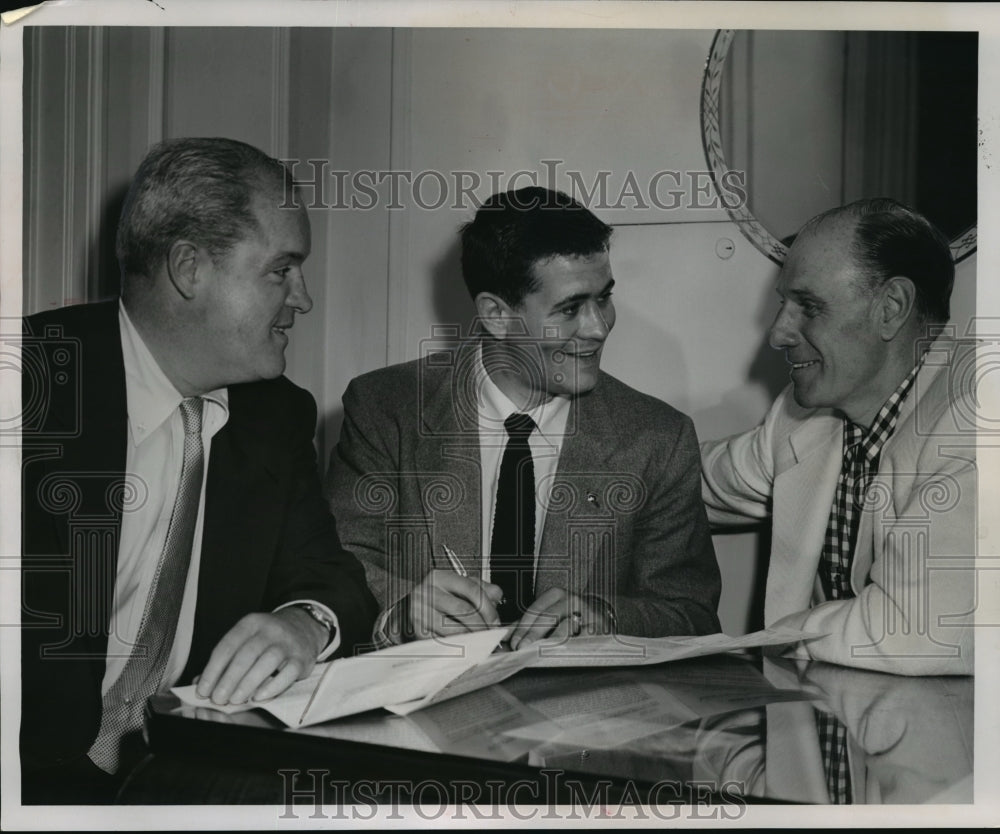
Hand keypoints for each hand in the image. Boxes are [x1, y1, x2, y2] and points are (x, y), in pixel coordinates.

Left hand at [195, 608, 325, 704]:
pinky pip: (288, 673)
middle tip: (218, 699)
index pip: (227, 646)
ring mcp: (287, 643)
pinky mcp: (302, 658)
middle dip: (229, 679)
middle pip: (246, 654)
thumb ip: (225, 660)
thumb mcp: (246, 639)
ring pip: (267, 662)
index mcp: (251, 624)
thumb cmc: (268, 639)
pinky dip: (273, 686)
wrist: (305, 627)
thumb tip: (201, 683)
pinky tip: (259, 696)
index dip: (212, 670)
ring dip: (248, 683)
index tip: (203, 690)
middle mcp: (270, 630)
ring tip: (235, 700)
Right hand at [407, 569, 503, 639]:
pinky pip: (441, 642)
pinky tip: (464, 648)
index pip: (471, 589)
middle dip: (482, 626)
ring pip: (453, 629)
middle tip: (491, 636)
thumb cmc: (438, 597)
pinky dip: (456, 647)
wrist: (407, 606)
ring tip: (480, 642)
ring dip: (471, 639)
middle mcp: (427, 591)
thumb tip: (497, 596)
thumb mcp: (457, 585)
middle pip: (463, 610)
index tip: (496, 622)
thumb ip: (480, 588)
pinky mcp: (416, 630)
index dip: (488, 607)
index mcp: (441, 577)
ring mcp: (419, 611)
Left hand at [508, 588, 609, 650]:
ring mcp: (586, 614)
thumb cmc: (569, 614)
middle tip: (521, 648)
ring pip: (565, 630)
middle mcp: (572, 600)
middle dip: (532, 635)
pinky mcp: (597, 628)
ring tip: (537, 652)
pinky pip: (578, 640)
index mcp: (557, 594)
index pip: (536, 609)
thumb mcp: (550, 611)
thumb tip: (508, 634)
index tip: (514, 641)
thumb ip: (530, 622)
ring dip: (548, 643)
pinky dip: (567, 648)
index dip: (523, 627)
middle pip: (549, 618)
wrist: (600, 613)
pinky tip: (557, 654)